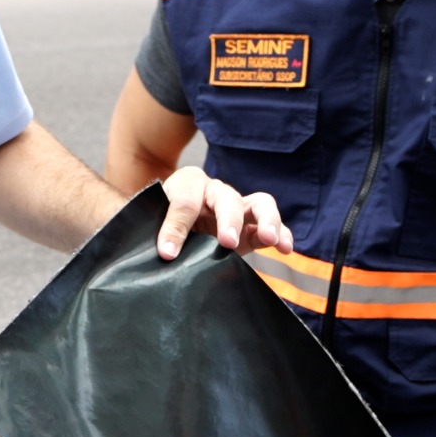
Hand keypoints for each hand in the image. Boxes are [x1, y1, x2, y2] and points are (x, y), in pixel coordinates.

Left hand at [154, 166, 291, 259]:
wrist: (166, 225)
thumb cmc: (157, 220)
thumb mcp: (150, 221)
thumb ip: (156, 230)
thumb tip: (166, 253)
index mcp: (188, 183)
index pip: (185, 201)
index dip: (176, 227)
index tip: (167, 252)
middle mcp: (216, 192)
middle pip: (227, 198)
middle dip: (228, 219)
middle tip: (226, 242)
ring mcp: (237, 208)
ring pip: (260, 204)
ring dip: (265, 220)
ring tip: (269, 238)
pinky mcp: (250, 228)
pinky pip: (270, 226)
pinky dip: (281, 234)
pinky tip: (285, 248)